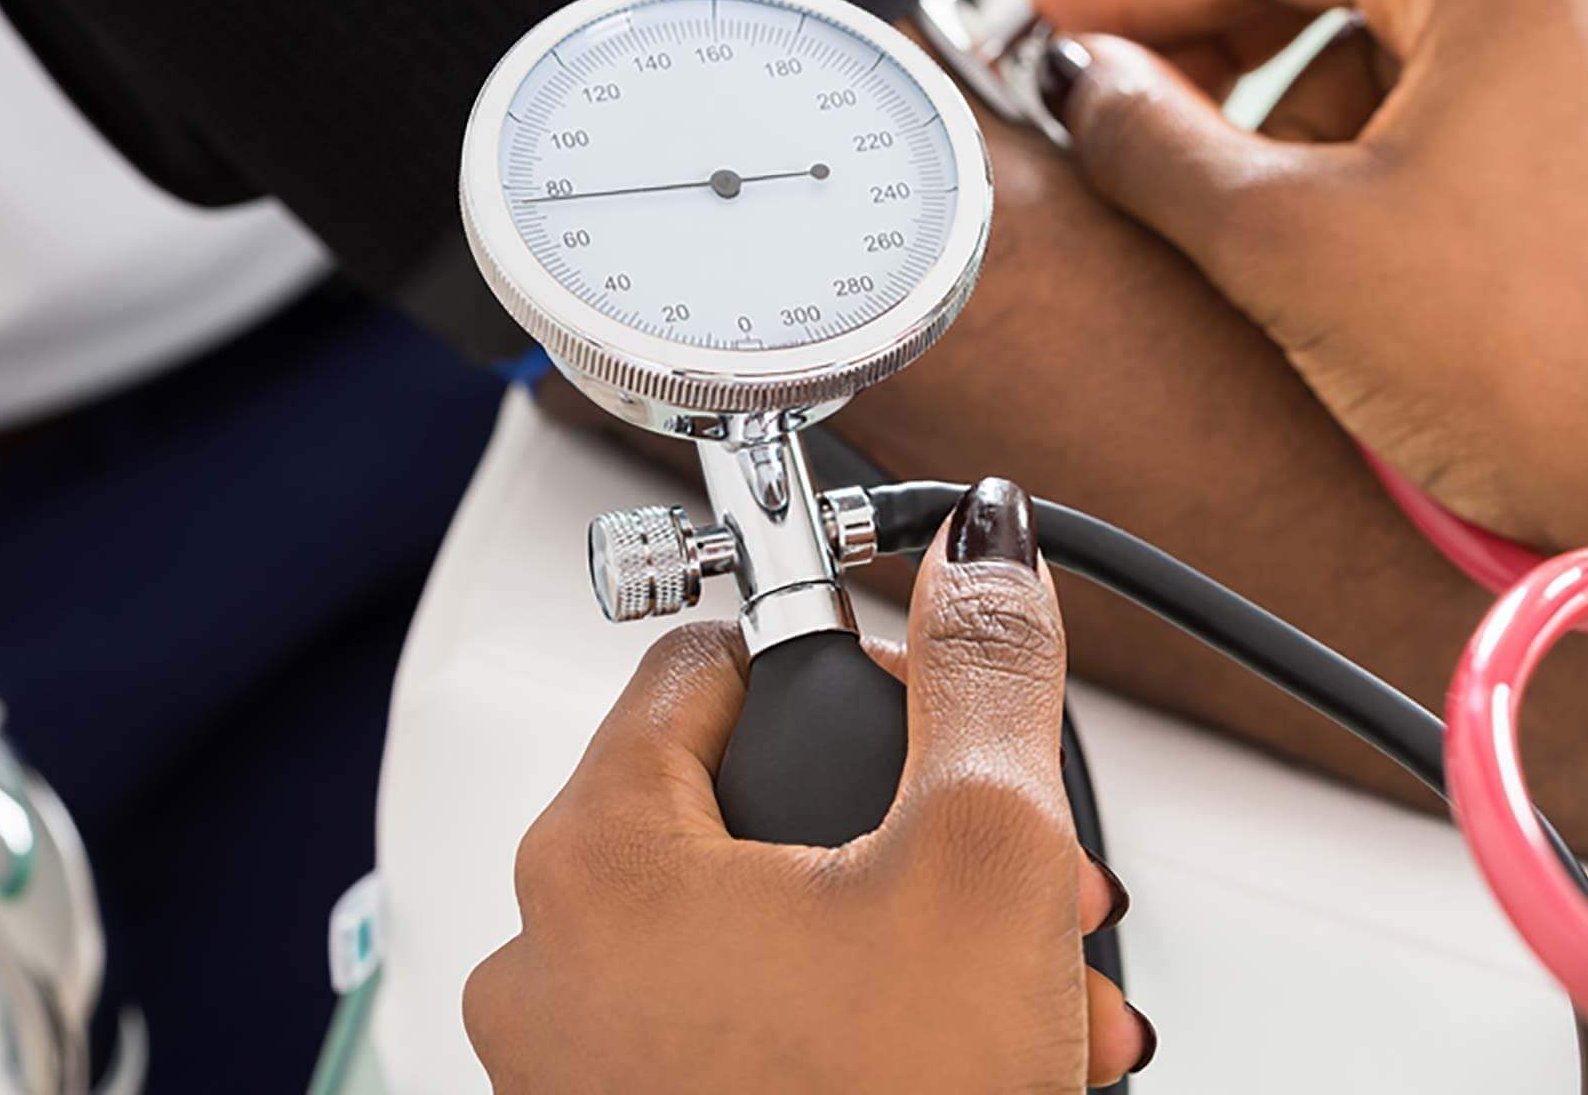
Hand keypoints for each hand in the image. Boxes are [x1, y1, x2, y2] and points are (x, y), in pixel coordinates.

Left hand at [461, 480, 1153, 1092]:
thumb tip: (986, 546)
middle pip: (753, 804)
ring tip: (1032, 983)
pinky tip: (976, 1054)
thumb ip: (983, 668)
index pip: (712, 656)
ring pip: (769, 931)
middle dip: (918, 832)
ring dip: (913, 938)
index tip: (916, 698)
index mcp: (597, 854)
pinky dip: (861, 1023)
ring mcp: (583, 1070)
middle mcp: (554, 961)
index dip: (843, 665)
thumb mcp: (983, 854)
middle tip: (1023, 873)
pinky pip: (750, 1031)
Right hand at [1032, 0, 1587, 552]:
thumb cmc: (1502, 356)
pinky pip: (1437, 104)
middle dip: (1207, 32)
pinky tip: (1308, 229)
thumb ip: (1155, 140)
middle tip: (1110, 94)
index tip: (1051, 22)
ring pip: (1380, 43)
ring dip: (1278, 104)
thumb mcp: (1279, 240)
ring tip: (1222, 201)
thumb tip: (1089, 83)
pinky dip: (1350, 145)